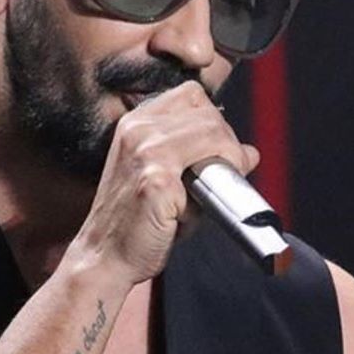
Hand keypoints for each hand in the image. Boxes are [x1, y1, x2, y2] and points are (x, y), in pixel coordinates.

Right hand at [75, 82, 258, 285]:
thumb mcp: (163, 177)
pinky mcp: (156, 180)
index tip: (218, 150)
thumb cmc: (133, 222)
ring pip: (214, 133)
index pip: (192, 96)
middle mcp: (138, 130)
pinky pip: (208, 168)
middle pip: (209, 114)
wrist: (104, 256)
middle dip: (228, 144)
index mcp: (135, 123)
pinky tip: (198, 207)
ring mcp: (146, 152)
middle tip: (226, 175)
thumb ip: (201, 157)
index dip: (213, 121)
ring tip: (217, 189)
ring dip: (228, 161)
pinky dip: (214, 190)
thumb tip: (250, 152)